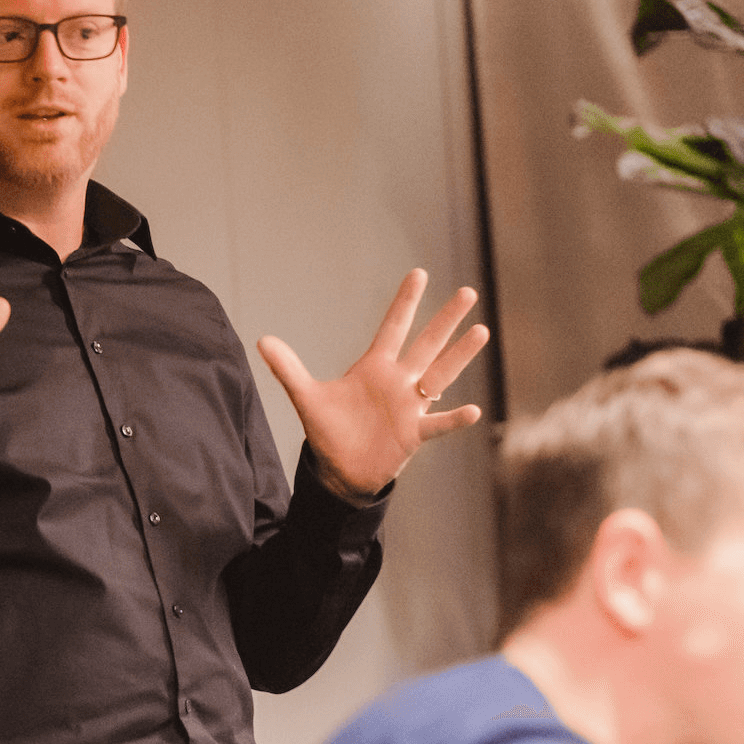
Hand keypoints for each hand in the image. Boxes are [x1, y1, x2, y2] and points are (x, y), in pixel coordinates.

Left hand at [259, 272, 489, 503]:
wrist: (340, 470)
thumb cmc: (329, 431)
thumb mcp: (306, 397)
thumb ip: (289, 369)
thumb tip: (262, 340)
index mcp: (374, 367)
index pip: (393, 327)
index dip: (405, 302)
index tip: (418, 273)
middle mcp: (398, 381)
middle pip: (426, 344)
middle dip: (446, 319)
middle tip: (468, 292)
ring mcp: (410, 407)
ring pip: (441, 375)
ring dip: (460, 355)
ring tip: (481, 331)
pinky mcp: (414, 434)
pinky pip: (438, 425)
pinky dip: (453, 418)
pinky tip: (474, 411)